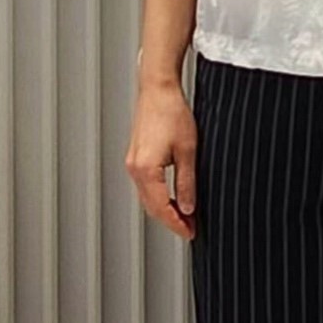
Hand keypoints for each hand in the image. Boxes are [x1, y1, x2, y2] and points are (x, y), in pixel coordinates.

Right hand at [124, 78, 196, 239]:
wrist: (158, 89)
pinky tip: (172, 197)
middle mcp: (134, 168)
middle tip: (190, 228)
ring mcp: (132, 162)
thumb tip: (188, 207)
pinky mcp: (136, 156)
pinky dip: (158, 196)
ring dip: (164, 209)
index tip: (190, 232)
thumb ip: (187, 183)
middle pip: (151, 207)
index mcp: (146, 170)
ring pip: (147, 198)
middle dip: (171, 220)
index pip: (161, 208)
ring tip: (185, 215)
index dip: (177, 224)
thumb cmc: (171, 112)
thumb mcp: (187, 152)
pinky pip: (145, 185)